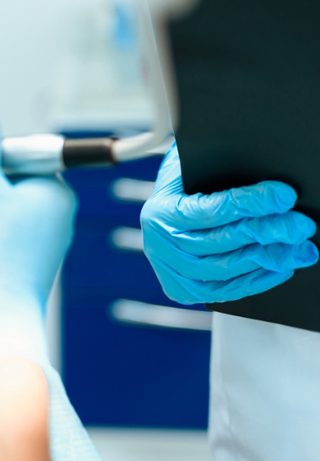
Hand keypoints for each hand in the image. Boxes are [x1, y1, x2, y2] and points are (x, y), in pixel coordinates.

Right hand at [140, 145, 317, 303]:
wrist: (167, 213)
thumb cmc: (188, 185)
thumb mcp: (193, 170)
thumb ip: (220, 169)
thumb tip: (265, 169)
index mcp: (160, 213)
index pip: (213, 209)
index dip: (252, 203)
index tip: (285, 196)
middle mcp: (160, 245)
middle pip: (222, 242)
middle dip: (268, 232)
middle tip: (300, 225)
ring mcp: (170, 271)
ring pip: (225, 269)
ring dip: (269, 258)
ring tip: (300, 248)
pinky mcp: (183, 289)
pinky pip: (224, 291)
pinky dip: (256, 281)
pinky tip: (281, 267)